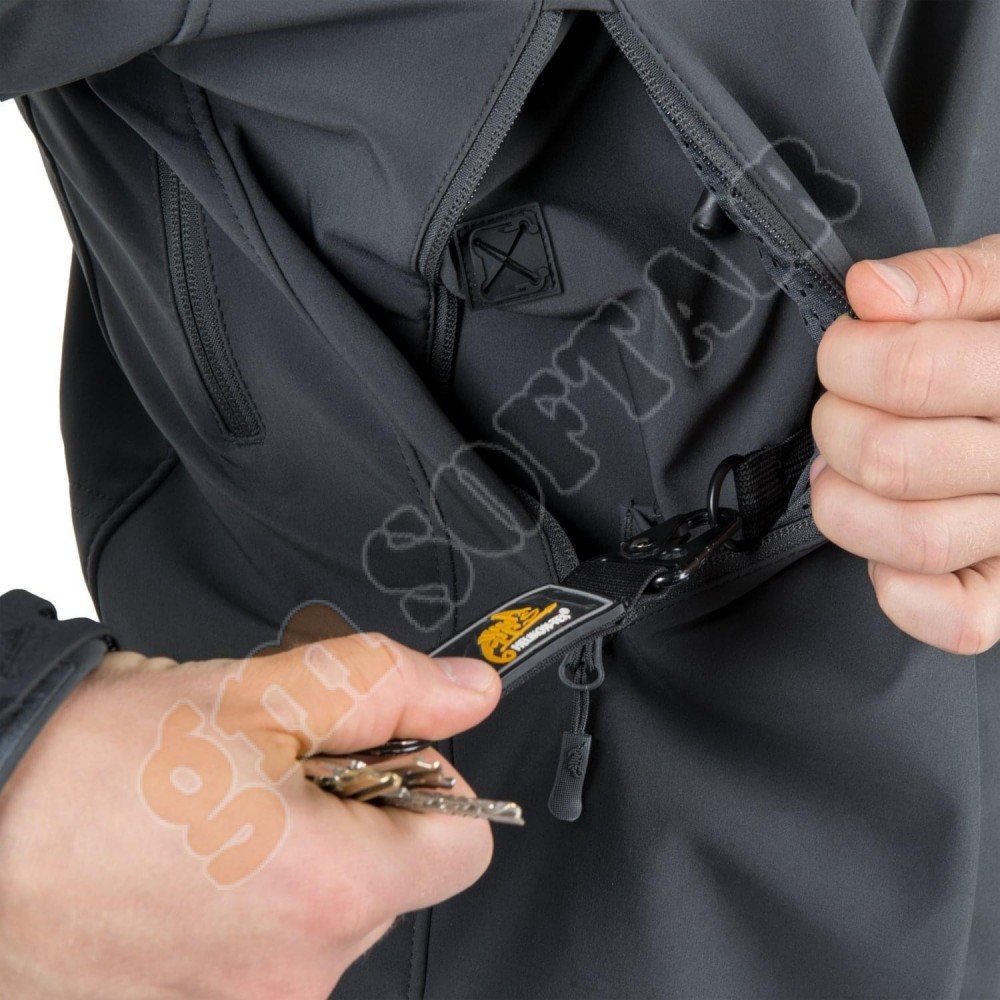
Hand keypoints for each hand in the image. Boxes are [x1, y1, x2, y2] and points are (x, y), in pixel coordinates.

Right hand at [0, 636, 500, 998]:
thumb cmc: (92, 767)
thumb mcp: (264, 692)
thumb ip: (389, 687)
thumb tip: (469, 692)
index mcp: (330, 891)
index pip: (466, 844)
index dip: (431, 779)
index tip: (378, 753)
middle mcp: (295, 973)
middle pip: (395, 878)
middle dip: (358, 812)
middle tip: (278, 770)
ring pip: (329, 912)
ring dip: (301, 854)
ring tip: (222, 813)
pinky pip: (268, 948)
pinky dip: (252, 898)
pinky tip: (193, 858)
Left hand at [811, 233, 999, 653]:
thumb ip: (949, 280)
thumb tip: (872, 292)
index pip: (910, 373)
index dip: (848, 355)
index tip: (847, 345)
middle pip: (889, 458)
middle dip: (836, 423)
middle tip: (843, 404)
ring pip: (911, 538)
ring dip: (843, 500)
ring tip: (844, 468)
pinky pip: (960, 620)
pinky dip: (900, 592)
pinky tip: (882, 548)